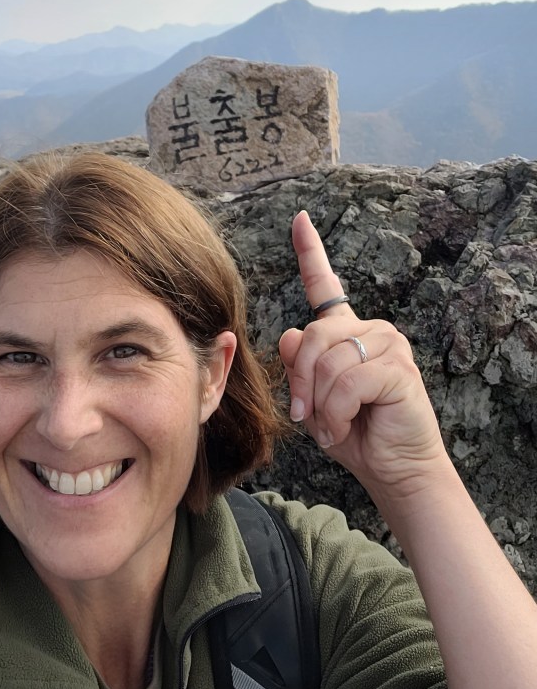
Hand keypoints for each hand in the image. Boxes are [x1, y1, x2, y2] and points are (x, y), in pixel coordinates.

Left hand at [279, 211, 448, 499]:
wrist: (393, 469)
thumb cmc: (354, 432)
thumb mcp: (313, 398)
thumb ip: (300, 365)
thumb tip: (290, 335)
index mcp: (347, 331)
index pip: (326, 286)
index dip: (310, 251)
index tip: (299, 219)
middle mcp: (370, 329)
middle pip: (312, 336)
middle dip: (299, 381)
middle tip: (304, 415)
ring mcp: (388, 344)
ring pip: (327, 361)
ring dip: (319, 404)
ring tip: (331, 427)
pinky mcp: (398, 367)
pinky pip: (347, 382)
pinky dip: (336, 412)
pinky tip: (343, 429)